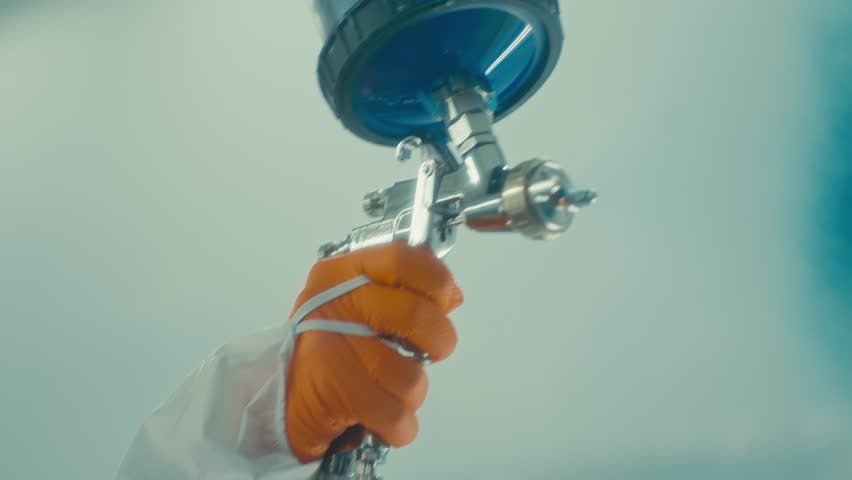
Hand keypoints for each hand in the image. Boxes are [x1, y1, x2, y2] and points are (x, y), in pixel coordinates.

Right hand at [285, 242, 462, 462]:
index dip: (437, 280)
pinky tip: (380, 418)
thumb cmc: (325, 351)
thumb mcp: (357, 308)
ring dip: (409, 395)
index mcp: (341, 275)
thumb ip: (403, 294)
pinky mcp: (333, 390)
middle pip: (416, 316)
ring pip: (411, 376)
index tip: (446, 300)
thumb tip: (452, 296)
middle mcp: (334, 304)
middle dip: (437, 342)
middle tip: (425, 352)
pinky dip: (397, 427)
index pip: (403, 259)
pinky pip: (396, 415)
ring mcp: (331, 346)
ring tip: (387, 391)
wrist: (277, 400)